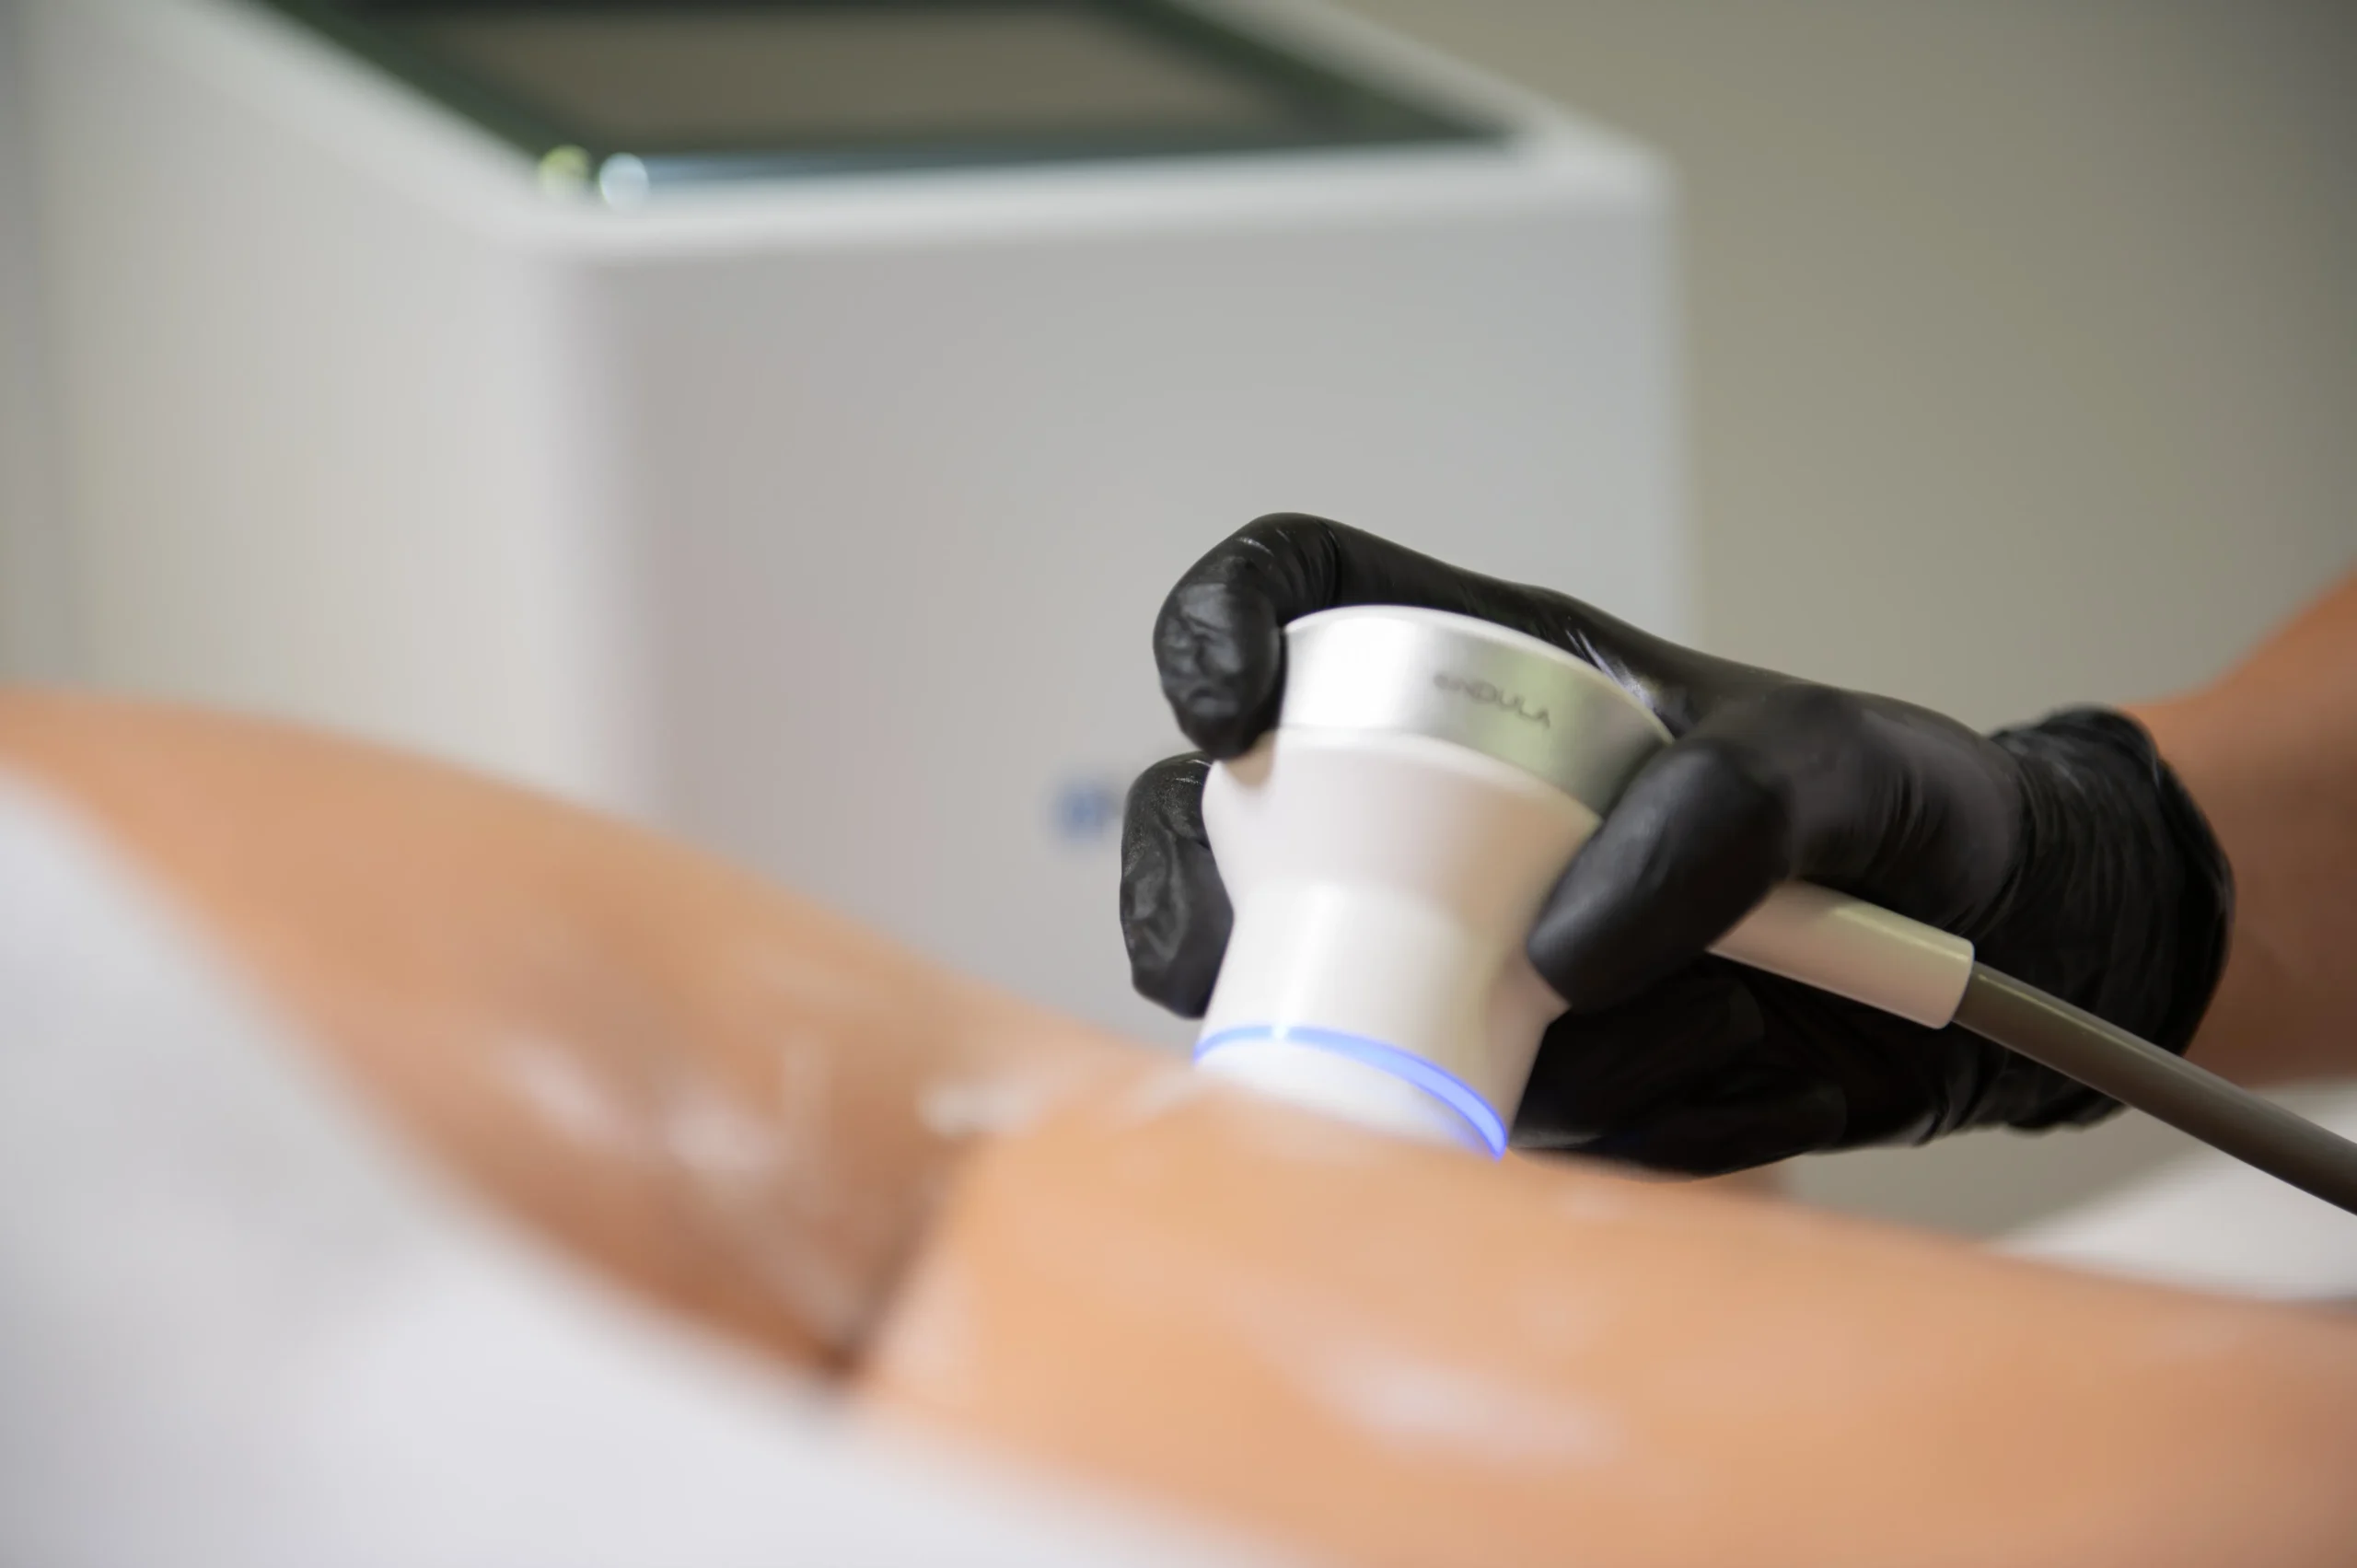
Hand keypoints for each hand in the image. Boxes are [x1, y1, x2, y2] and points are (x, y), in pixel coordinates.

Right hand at [1121, 516, 2231, 1173]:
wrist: (2003, 962)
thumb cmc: (1908, 809)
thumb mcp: (1840, 765)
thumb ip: (1723, 814)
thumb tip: (1557, 953)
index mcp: (1488, 674)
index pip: (1301, 600)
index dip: (1216, 628)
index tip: (1226, 710)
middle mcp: (1442, 814)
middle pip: (1235, 845)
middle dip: (1238, 917)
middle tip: (1372, 967)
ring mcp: (1464, 951)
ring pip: (1368, 1015)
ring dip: (1554, 1049)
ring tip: (1734, 1006)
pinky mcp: (1515, 1072)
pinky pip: (1499, 1121)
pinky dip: (1637, 1112)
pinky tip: (1750, 1065)